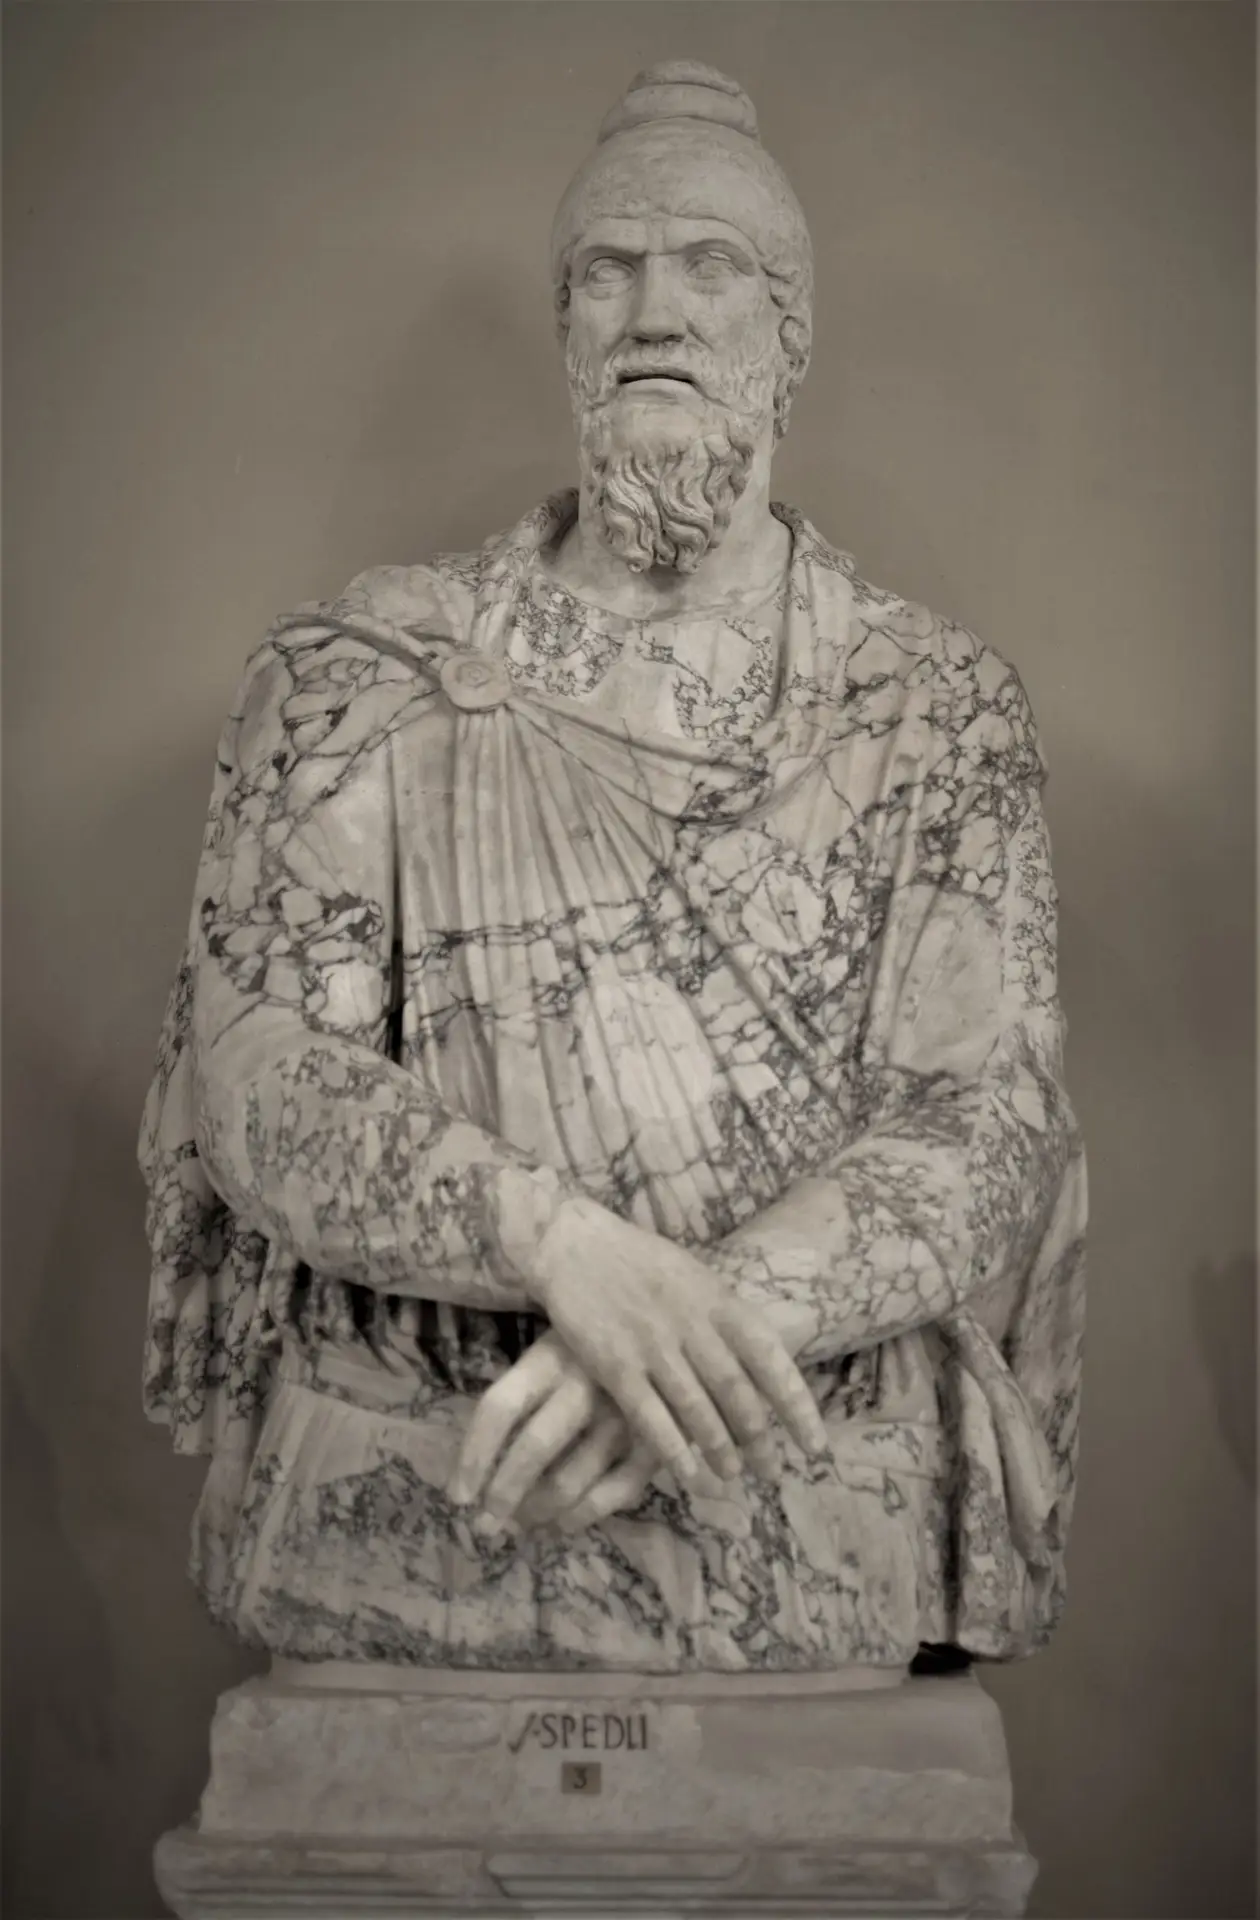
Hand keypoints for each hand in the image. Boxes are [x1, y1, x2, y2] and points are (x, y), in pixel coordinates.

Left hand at [447, 1329, 727, 1528]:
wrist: (679, 1324)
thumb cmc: (599, 1338)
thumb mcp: (557, 1345)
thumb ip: (524, 1392)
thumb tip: (482, 1461)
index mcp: (551, 1355)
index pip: (498, 1407)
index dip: (472, 1457)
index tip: (457, 1496)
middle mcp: (584, 1383)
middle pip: (531, 1449)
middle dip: (502, 1498)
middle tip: (485, 1527)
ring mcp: (623, 1412)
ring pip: (569, 1479)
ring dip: (538, 1513)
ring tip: (522, 1525)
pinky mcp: (657, 1437)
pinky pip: (616, 1491)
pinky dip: (584, 1515)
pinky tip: (565, 1523)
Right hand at [525, 1197, 829, 1488]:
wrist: (576, 1246)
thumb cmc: (642, 1262)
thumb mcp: (697, 1278)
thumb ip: (727, 1319)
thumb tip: (764, 1364)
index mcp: (720, 1302)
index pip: (771, 1360)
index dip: (796, 1407)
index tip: (815, 1446)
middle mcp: (692, 1326)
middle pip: (737, 1393)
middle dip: (758, 1438)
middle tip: (770, 1472)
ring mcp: (653, 1346)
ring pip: (697, 1410)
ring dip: (720, 1449)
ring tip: (733, 1476)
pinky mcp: (614, 1364)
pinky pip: (650, 1416)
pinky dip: (672, 1448)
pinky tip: (688, 1473)